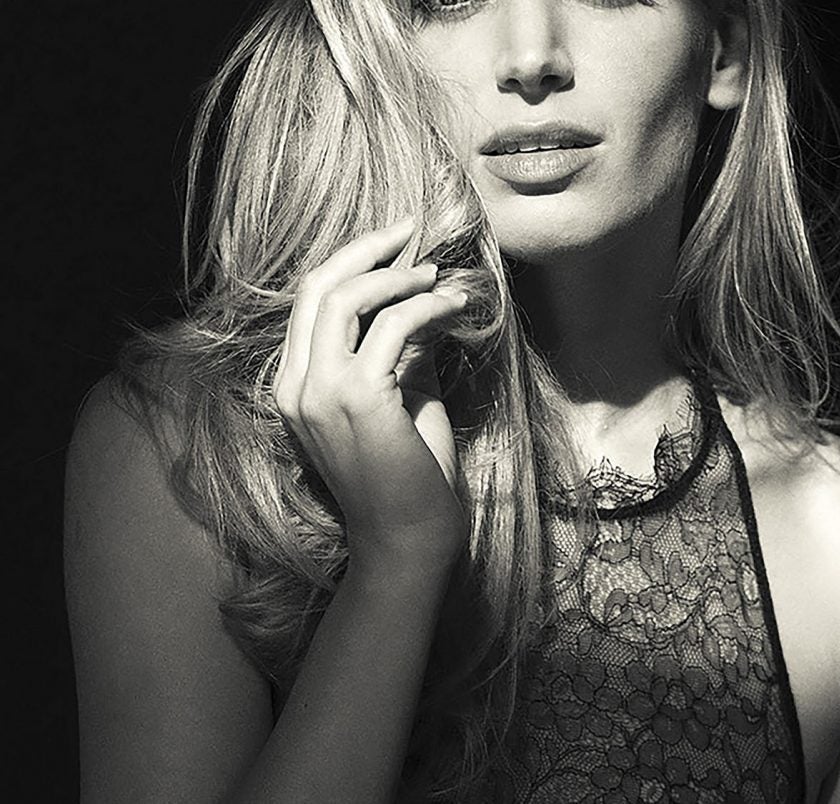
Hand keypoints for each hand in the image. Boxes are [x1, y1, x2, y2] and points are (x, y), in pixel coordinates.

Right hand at [273, 218, 469, 567]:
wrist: (409, 539)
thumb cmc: (409, 477)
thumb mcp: (399, 402)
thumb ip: (399, 356)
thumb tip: (419, 308)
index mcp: (296, 386)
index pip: (310, 304)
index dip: (350, 263)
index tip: (394, 244)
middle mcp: (296, 385)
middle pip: (317, 288)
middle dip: (366, 250)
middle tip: (410, 231)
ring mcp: (319, 392)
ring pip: (346, 299)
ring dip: (399, 277)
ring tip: (439, 276)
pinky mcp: (357, 398)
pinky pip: (393, 327)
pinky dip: (427, 307)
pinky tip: (456, 306)